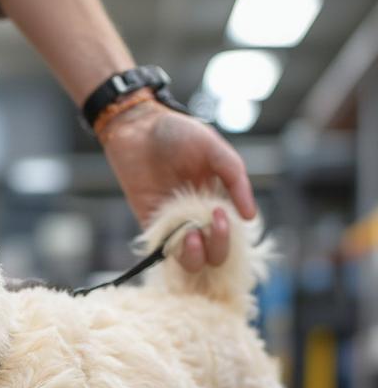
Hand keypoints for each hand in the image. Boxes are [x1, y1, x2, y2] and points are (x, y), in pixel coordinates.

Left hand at [101, 102, 255, 270]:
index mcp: (219, 198)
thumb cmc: (176, 133)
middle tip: (214, 222)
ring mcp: (175, 224)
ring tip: (193, 236)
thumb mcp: (213, 148)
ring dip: (197, 255)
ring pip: (192, 259)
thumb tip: (250, 217)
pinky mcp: (151, 226)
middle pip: (215, 252)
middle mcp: (198, 216)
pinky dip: (174, 251)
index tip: (224, 214)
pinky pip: (165, 251)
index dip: (233, 233)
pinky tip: (178, 237)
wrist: (136, 128)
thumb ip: (234, 178)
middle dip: (219, 246)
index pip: (234, 231)